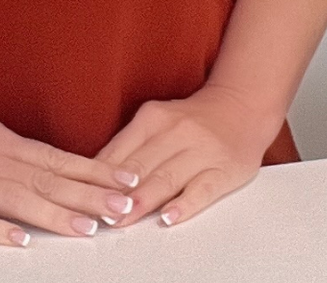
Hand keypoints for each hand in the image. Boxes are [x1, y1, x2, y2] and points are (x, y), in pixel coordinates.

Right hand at [0, 104, 139, 246]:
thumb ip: (18, 158)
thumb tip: (60, 173)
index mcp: (2, 141)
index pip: (58, 158)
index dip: (95, 171)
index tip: (127, 181)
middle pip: (47, 178)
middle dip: (89, 195)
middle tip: (123, 208)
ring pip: (18, 198)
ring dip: (55, 215)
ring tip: (87, 229)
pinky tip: (20, 241)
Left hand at [95, 84, 280, 227]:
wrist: (241, 107)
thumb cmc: (192, 121)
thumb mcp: (157, 122)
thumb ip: (130, 147)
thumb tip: (94, 176)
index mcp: (154, 117)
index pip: (121, 150)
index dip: (100, 177)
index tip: (85, 196)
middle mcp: (177, 130)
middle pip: (141, 166)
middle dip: (117, 193)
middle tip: (99, 214)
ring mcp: (203, 150)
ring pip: (167, 178)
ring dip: (143, 201)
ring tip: (124, 218)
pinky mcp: (225, 169)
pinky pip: (202, 190)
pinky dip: (185, 204)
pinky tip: (169, 216)